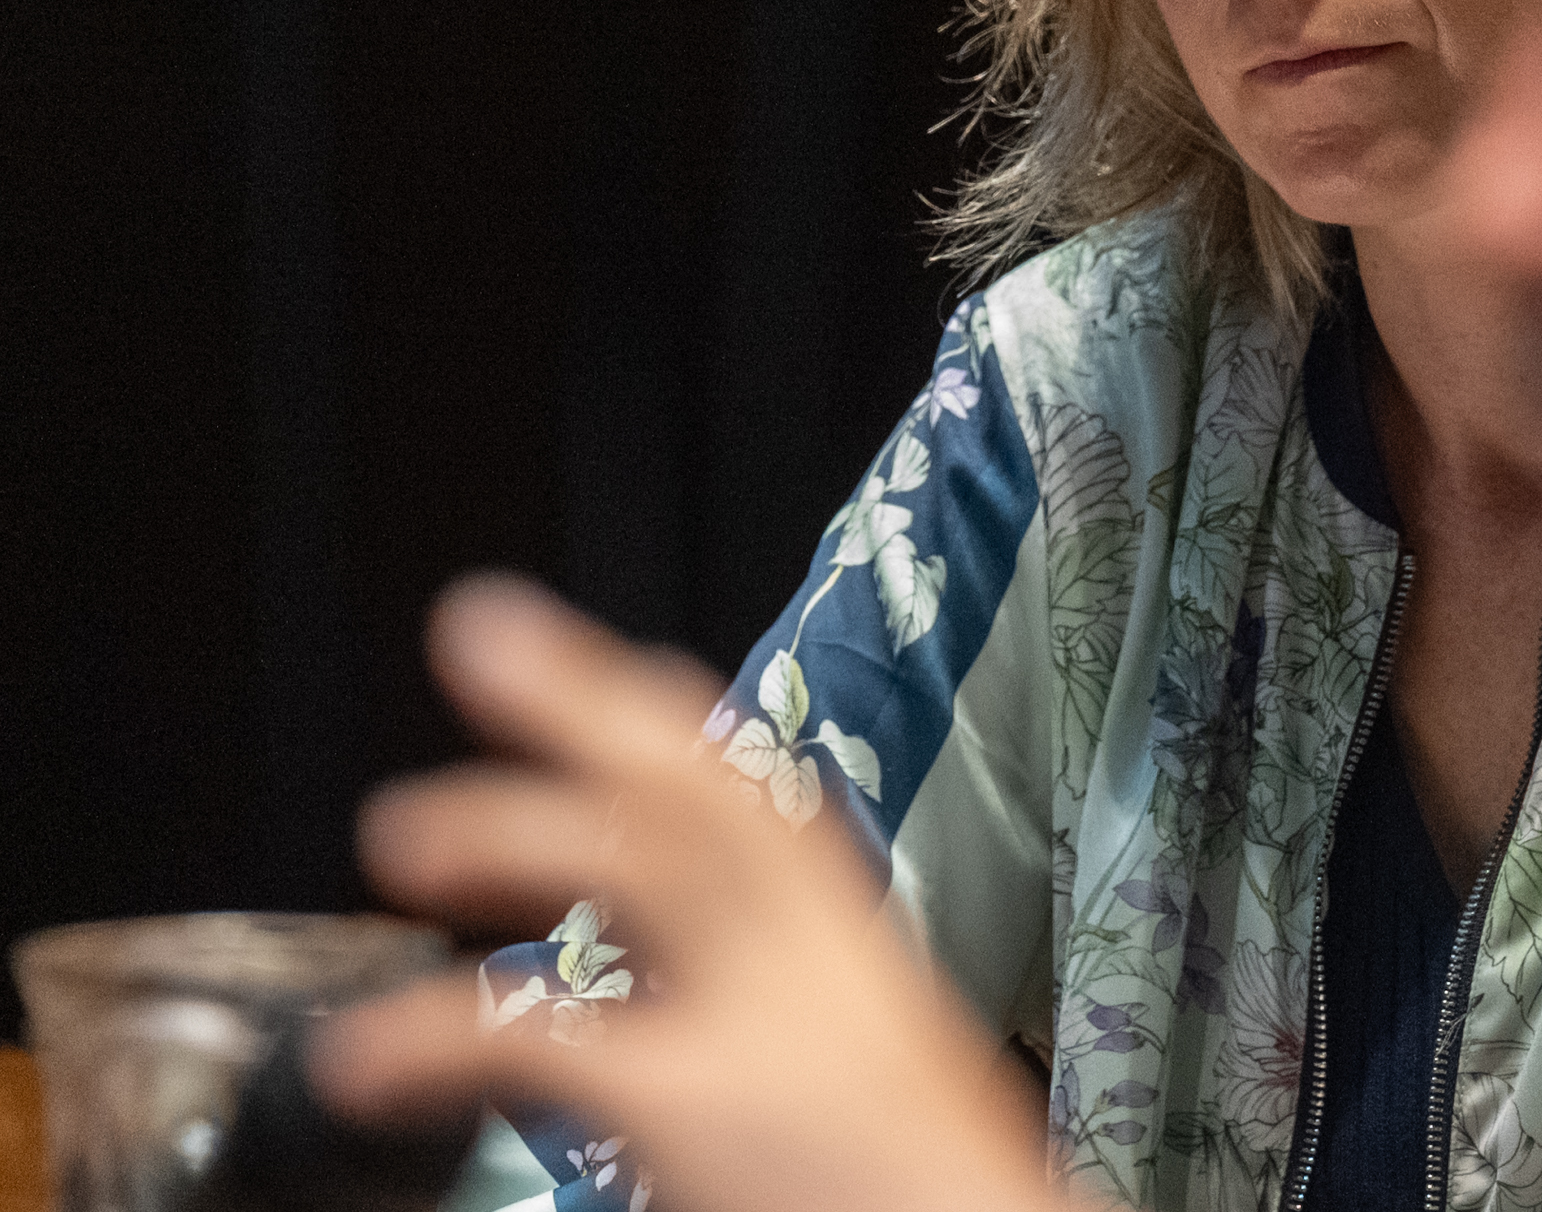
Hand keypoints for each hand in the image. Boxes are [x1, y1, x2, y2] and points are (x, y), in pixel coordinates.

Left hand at [312, 575, 1052, 1211]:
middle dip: (588, 697)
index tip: (610, 667)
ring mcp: (764, 1019)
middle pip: (699, 790)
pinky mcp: (700, 1099)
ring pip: (637, 862)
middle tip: (479, 630)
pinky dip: (438, 1035)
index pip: (764, 807)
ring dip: (511, 824)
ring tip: (401, 831)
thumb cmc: (932, 1201)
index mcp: (857, 964)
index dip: (677, 726)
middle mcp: (819, 963)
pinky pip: (546, 1037)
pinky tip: (365, 1057)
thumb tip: (694, 1020)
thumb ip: (792, 1028)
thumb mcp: (881, 1085)